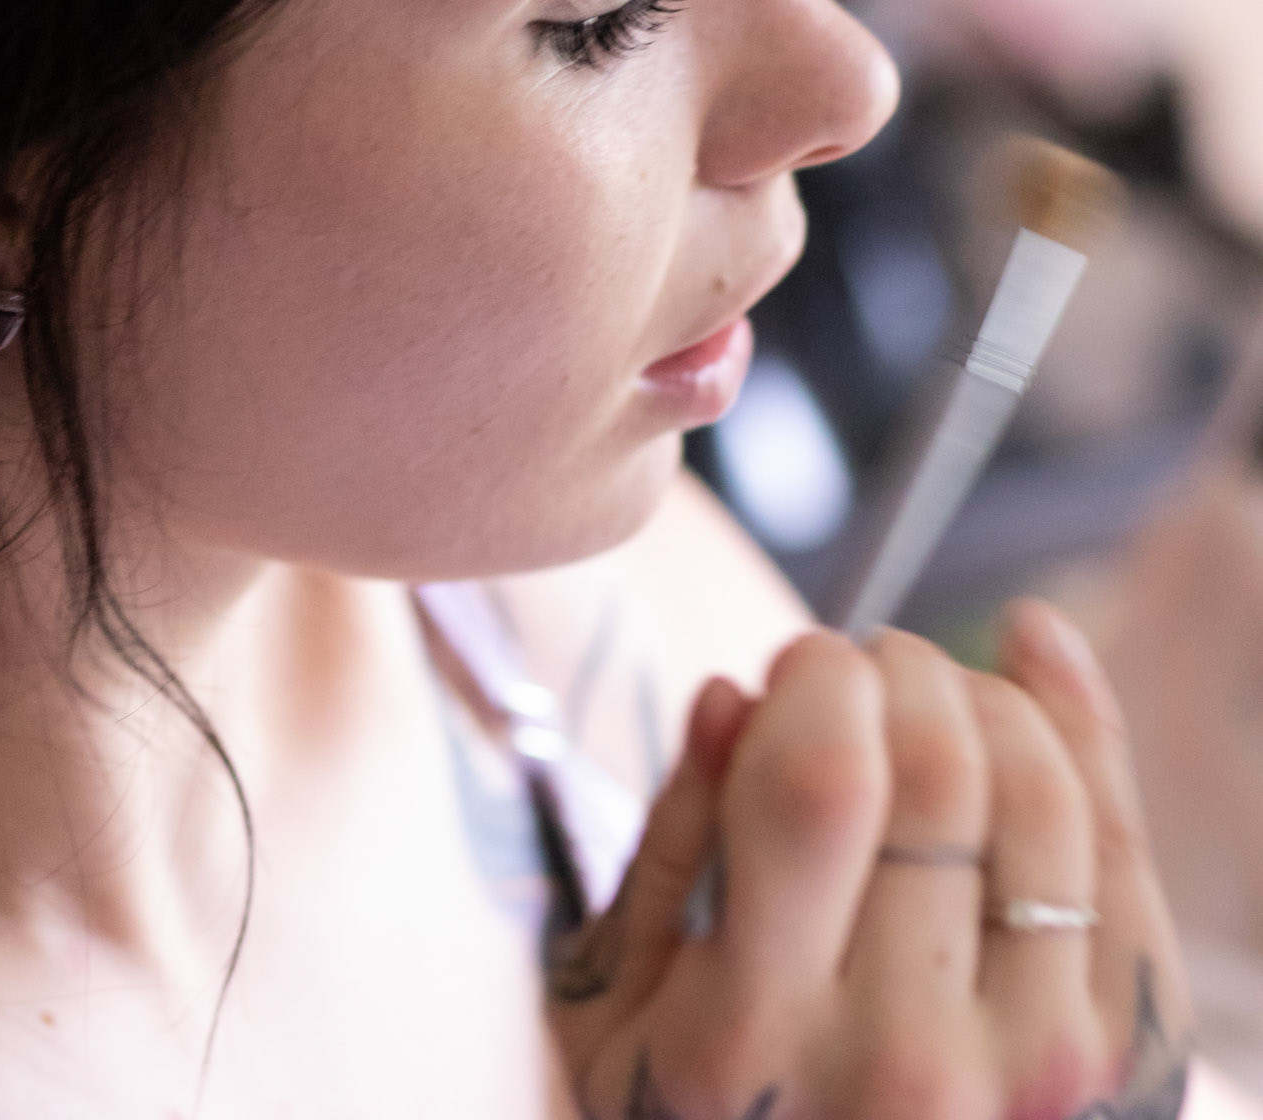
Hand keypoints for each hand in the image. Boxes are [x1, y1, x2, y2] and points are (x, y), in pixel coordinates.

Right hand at [547, 601, 1190, 1119]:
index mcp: (757, 1043)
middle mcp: (909, 1062)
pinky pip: (1121, 846)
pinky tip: (1027, 661)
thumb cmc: (693, 1118)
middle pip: (938, 765)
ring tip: (925, 694)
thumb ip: (668, 846)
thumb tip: (736, 695)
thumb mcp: (612, 1008)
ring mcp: (1035, 1070)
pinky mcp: (1124, 1061)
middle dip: (894, 665)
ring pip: (1041, 790)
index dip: (816, 676)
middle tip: (857, 668)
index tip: (793, 664)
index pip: (824, 782)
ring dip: (979, 693)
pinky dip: (1079, 725)